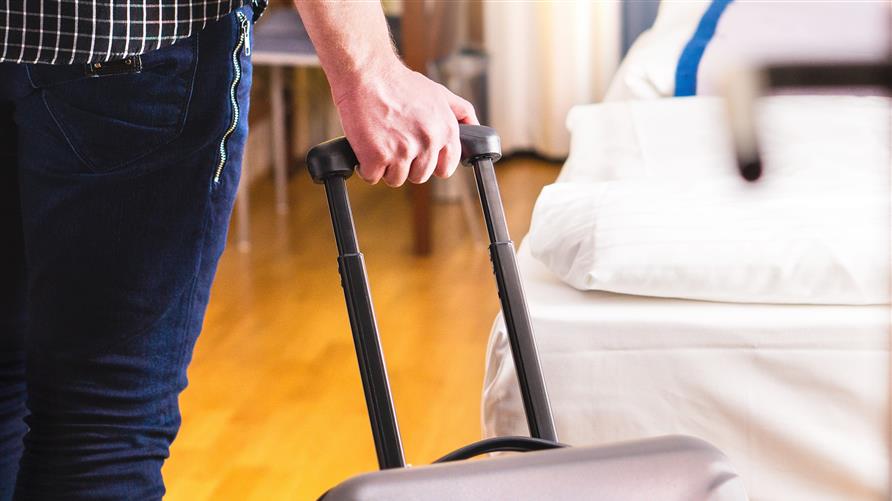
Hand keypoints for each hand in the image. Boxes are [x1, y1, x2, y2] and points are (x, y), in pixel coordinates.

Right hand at [332, 61, 477, 186]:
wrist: (367, 73)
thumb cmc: (399, 82)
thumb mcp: (439, 93)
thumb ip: (460, 112)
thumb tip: (476, 129)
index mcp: (445, 130)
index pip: (445, 168)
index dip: (430, 164)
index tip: (419, 155)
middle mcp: (428, 141)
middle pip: (419, 176)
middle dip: (405, 164)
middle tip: (394, 141)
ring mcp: (402, 150)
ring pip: (395, 179)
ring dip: (385, 166)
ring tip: (380, 139)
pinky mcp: (377, 156)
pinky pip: (372, 176)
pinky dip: (366, 166)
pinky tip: (366, 144)